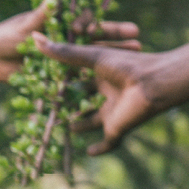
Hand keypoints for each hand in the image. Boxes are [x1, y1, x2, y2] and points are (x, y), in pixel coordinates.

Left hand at [0, 4, 140, 93]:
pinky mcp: (61, 77)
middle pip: (98, 41)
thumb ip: (39, 17)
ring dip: (116, 59)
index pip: (88, 24)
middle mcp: (69, 42)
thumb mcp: (23, 28)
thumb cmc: (3, 39)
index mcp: (62, 26)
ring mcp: (67, 60)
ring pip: (96, 60)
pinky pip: (82, 80)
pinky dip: (98, 82)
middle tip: (139, 40)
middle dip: (119, 40)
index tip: (123, 29)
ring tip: (137, 56)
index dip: (105, 26)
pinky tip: (117, 86)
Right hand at [32, 15, 188, 155]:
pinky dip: (100, 148)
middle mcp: (107, 93)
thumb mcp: (92, 57)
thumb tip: (34, 37)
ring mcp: (113, 111)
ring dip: (79, 125)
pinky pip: (109, 142)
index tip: (40, 85)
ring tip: (60, 127)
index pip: (77, 80)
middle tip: (45, 108)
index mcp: (102, 75)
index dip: (60, 83)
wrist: (154, 83)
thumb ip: (64, 52)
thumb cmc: (127, 65)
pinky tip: (89, 152)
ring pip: (92, 121)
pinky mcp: (118, 127)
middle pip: (82, 101)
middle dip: (66, 105)